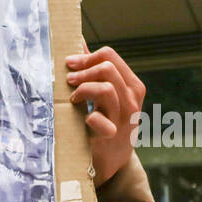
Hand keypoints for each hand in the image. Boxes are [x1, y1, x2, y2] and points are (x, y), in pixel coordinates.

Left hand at [66, 41, 145, 186]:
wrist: (113, 160)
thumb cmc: (108, 120)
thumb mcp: (108, 93)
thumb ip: (95, 68)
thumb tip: (78, 41)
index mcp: (132, 85)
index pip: (109, 55)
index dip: (86, 56)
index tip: (70, 64)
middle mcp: (132, 99)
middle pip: (106, 68)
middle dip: (83, 71)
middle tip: (70, 81)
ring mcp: (124, 118)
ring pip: (105, 88)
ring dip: (83, 90)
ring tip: (74, 98)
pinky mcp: (112, 136)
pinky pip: (97, 119)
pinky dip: (87, 117)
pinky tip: (84, 119)